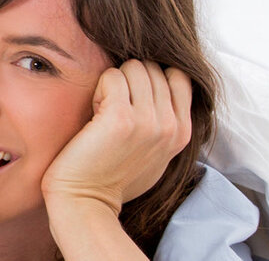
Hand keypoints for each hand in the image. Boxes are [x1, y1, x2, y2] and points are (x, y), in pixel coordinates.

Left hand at [42, 60, 194, 210]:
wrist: (86, 200)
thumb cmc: (113, 177)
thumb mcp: (156, 153)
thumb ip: (167, 124)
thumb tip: (164, 87)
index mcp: (182, 132)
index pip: (179, 77)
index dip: (152, 79)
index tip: (132, 99)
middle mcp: (171, 126)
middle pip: (154, 69)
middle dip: (129, 80)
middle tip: (113, 107)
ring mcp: (149, 122)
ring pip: (134, 68)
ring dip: (114, 82)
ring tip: (103, 110)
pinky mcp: (121, 119)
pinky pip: (112, 77)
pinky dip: (99, 87)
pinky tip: (93, 113)